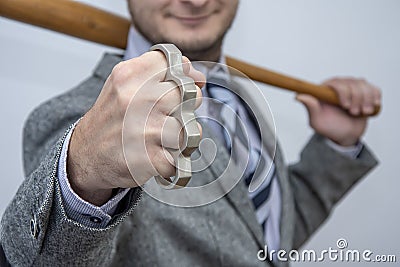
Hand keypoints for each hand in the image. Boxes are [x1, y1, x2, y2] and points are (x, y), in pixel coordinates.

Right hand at [67, 52, 204, 204]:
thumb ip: (160, 73)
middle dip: (185, 106)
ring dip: (181, 135)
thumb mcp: (126, 83)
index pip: (177, 64)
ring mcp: (143, 130)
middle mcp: (136, 99)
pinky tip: (155, 154)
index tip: (172, 88)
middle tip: (166, 115)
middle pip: (189, 94)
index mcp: (129, 75)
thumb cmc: (112, 117)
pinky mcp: (149, 159)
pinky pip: (181, 155)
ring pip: (191, 126)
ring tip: (162, 137)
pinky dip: (172, 158)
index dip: (182, 77)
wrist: (86, 153)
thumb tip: (199, 77)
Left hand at [296, 77, 380, 146]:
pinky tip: (371, 107)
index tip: (345, 106)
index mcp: (326, 89)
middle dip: (356, 100)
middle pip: (353, 84)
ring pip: (364, 86)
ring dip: (365, 101)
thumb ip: (310, 107)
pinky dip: (374, 99)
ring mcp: (353, 86)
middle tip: (352, 112)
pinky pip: (374, 89)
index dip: (344, 93)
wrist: (344, 135)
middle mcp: (339, 84)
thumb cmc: (328, 127)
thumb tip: (298, 96)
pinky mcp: (365, 91)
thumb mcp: (316, 120)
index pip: (336, 83)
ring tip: (361, 112)